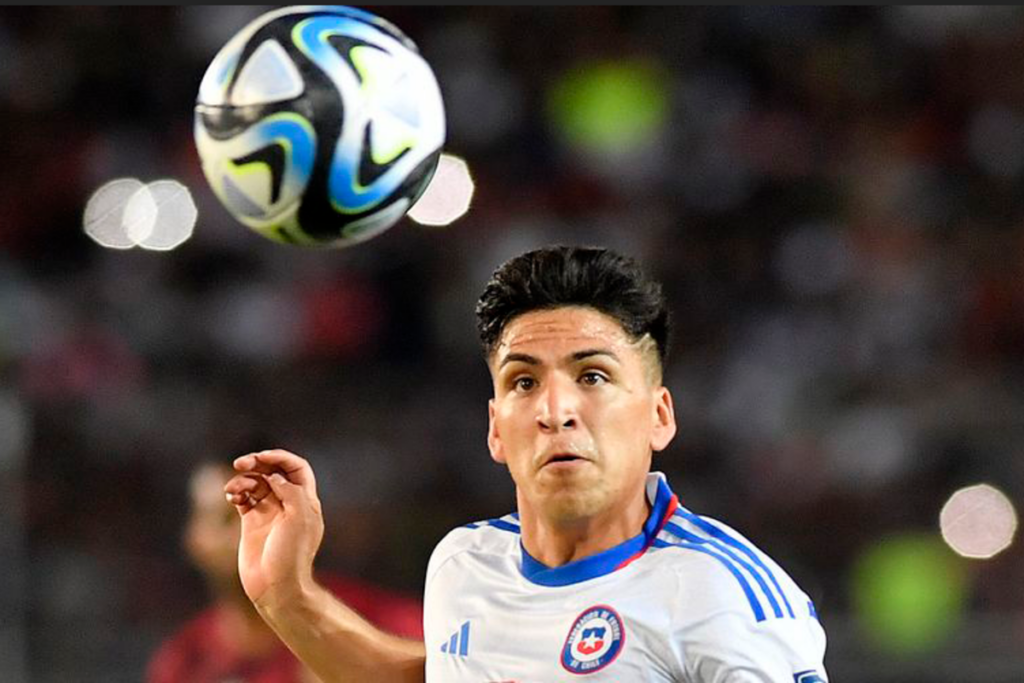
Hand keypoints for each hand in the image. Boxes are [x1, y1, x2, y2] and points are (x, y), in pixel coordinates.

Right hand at [224, 449, 324, 605]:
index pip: (296, 468)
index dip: (280, 457)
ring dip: (243, 479)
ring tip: (233, 488)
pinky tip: (232, 496)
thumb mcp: (299, 518)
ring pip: (255, 483)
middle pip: (273, 472)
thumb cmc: (292, 555)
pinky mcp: (251, 524)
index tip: (262, 457)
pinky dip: (236, 492)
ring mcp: (269, 513)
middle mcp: (288, 504)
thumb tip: (274, 476)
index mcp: (305, 501)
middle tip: (241, 463)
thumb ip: (290, 491)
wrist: (276, 588)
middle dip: (258, 463)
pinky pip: (243, 499)